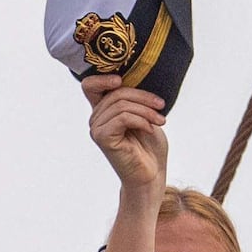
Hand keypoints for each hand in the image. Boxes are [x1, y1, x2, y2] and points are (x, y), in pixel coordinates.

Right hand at [82, 74, 167, 193]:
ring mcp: (97, 130)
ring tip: (160, 120)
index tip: (120, 80)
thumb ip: (133, 98)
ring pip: (122, 105)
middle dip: (144, 98)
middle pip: (116, 93)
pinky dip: (142, 120)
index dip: (102, 78)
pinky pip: (123, 117)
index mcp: (103, 111)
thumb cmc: (149, 146)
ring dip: (146, 111)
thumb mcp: (143, 114)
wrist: (151, 174)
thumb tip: (134, 79)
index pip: (90, 86)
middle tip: (161, 107)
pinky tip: (151, 129)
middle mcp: (96, 120)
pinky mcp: (103, 139)